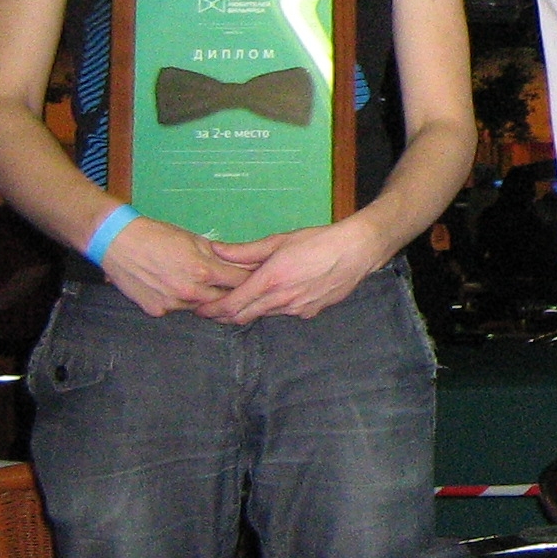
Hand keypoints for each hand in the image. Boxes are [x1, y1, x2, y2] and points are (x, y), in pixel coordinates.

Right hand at [99, 216, 251, 316]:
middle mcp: (190, 292)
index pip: (239, 282)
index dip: (249, 279)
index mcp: (203, 271)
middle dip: (232, 293)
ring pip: (201, 307)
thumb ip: (219, 255)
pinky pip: (178, 309)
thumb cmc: (157, 235)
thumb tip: (241, 262)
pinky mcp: (157, 311)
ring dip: (207, 298)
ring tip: (203, 285)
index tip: (257, 277)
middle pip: (224, 300)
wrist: (117, 242)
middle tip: (235, 287)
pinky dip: (182, 301)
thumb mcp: (194, 239)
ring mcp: (172, 304)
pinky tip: (177, 288)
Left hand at [193, 216, 389, 323]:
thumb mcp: (279, 241)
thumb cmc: (319, 240)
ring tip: (241, 300)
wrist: (357, 251)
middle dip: (224, 316)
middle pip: (243, 317)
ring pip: (264, 315)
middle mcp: (281, 300)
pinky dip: (273, 307)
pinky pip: (284, 313)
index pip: (231, 305)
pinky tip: (276, 295)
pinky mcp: (310, 312)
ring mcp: (297, 309)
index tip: (200, 309)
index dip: (212, 310)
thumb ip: (245, 251)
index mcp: (270, 280)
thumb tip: (215, 250)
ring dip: (249, 310)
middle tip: (211, 310)